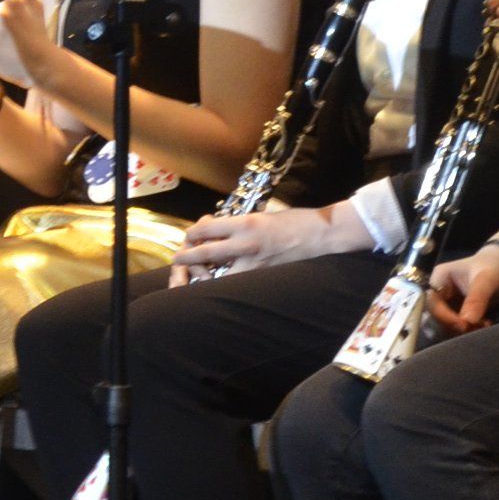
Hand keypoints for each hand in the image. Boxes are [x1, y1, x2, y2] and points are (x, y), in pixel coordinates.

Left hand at [173, 201, 339, 276]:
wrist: (321, 235)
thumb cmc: (294, 221)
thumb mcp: (263, 215)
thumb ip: (240, 225)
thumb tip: (219, 231)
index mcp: (246, 223)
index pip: (208, 228)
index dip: (194, 232)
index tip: (189, 235)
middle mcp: (246, 242)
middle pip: (206, 252)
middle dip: (188, 256)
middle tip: (177, 259)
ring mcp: (254, 262)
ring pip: (219, 273)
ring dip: (205, 275)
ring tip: (195, 275)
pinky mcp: (263, 275)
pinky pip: (237, 281)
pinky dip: (225, 283)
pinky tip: (219, 284)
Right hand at [429, 240, 498, 332]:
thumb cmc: (492, 268)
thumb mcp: (486, 280)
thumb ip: (476, 299)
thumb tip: (467, 321)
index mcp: (439, 279)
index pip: (433, 302)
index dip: (444, 316)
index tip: (463, 325)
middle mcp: (438, 292)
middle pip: (435, 316)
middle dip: (454, 325)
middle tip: (475, 328)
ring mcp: (445, 304)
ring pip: (445, 323)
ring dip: (462, 330)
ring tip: (482, 326)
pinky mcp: (454, 312)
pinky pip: (455, 326)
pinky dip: (468, 329)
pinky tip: (483, 325)